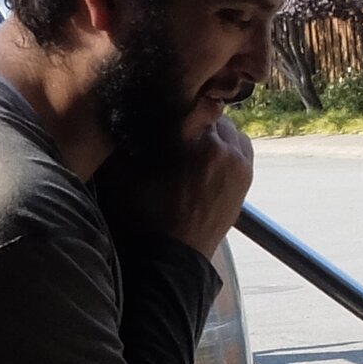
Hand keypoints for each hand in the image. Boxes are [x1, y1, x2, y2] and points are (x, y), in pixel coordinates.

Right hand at [104, 114, 253, 260]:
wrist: (171, 262)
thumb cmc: (144, 219)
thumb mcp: (123, 175)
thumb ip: (121, 138)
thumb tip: (116, 109)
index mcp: (202, 143)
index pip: (191, 101)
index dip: (171, 102)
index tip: (158, 107)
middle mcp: (229, 150)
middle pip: (211, 113)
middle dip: (192, 118)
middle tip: (170, 129)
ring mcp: (242, 166)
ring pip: (227, 131)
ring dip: (210, 133)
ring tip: (187, 146)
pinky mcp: (246, 181)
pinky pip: (238, 150)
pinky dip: (223, 149)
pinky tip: (201, 161)